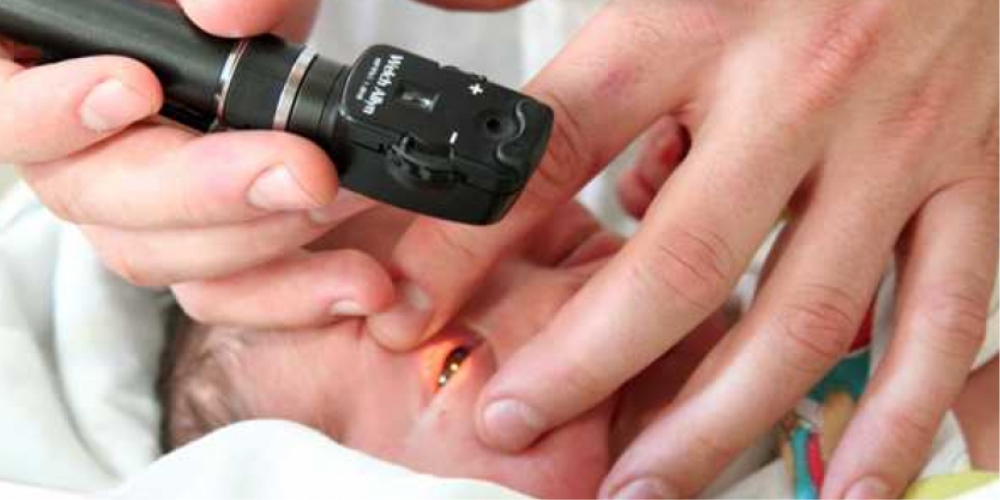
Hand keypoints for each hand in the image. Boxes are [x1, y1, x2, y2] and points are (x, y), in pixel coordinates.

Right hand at [0, 0, 399, 326]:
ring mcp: (142, 212)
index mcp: (48, 73)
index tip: (136, 86)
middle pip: (97, 199)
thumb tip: (226, 13)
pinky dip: (299, 291)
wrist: (274, 42)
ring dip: (267, 237)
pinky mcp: (206, 251)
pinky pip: (231, 295)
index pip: (3, 110)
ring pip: (166, 258)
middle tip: (304, 170)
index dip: (51, 111)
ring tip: (349, 197)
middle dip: (208, 190)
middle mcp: (81, 154)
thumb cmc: (237, 4)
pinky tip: (361, 280)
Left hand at [366, 1, 998, 496]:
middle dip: (581, 364)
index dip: (465, 241)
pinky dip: (896, 415)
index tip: (409, 308)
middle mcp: (797, 90)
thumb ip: (574, 50)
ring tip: (640, 488)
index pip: (552, 147)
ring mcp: (894, 144)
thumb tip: (483, 129)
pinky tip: (846, 487)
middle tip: (509, 421)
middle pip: (675, 264)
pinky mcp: (974, 177)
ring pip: (800, 319)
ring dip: (714, 423)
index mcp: (694, 22)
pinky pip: (943, 317)